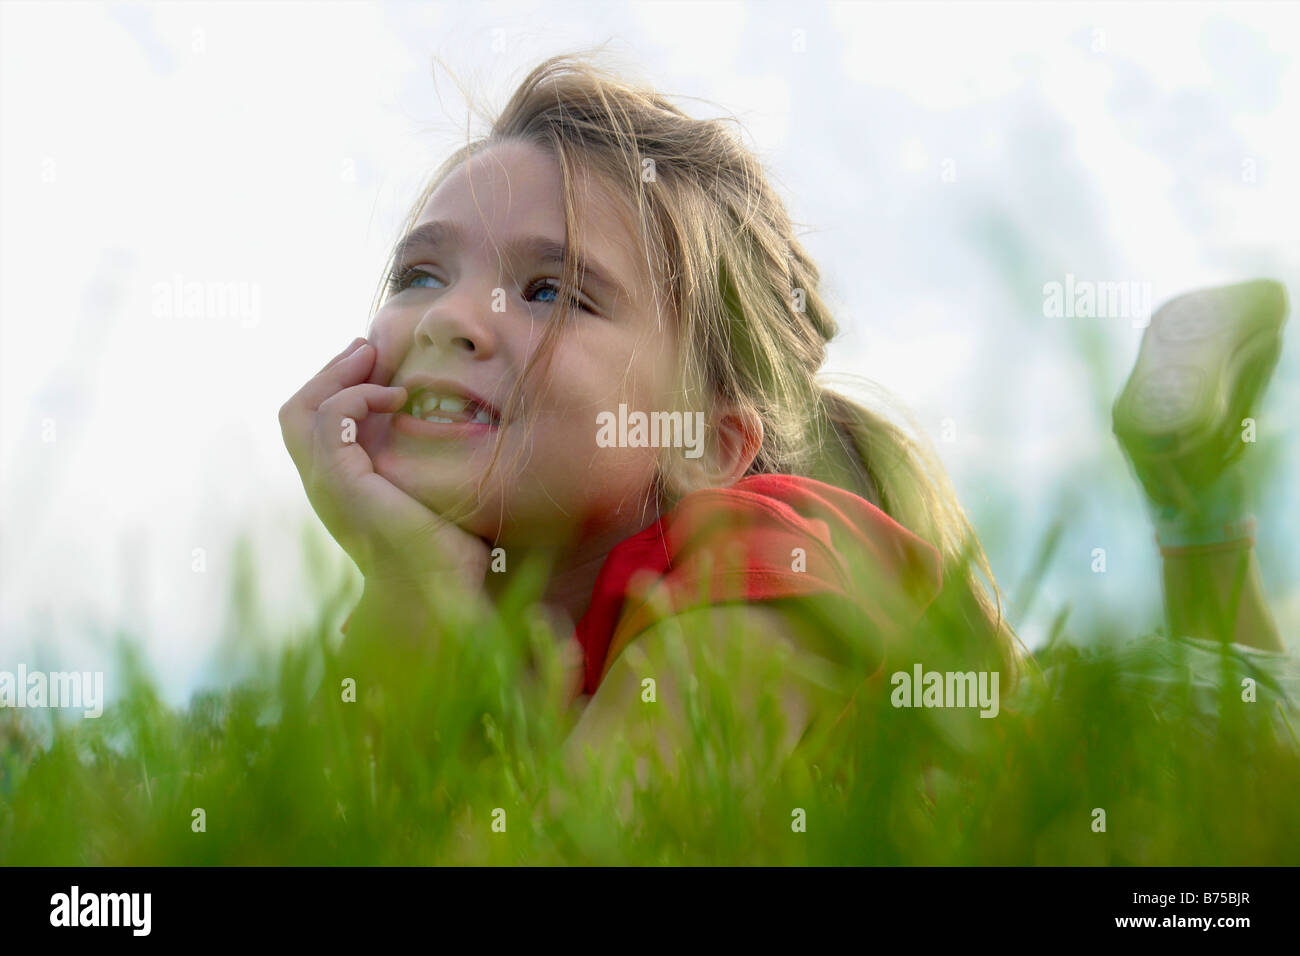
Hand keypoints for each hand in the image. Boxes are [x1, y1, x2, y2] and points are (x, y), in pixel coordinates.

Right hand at [279, 337, 490, 593]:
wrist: (439, 594)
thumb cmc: (447, 553)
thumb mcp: (432, 495)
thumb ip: (425, 463)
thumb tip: (459, 430)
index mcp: (339, 487)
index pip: (311, 423)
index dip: (335, 385)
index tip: (375, 363)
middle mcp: (323, 486)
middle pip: (294, 410)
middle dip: (329, 371)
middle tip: (367, 347)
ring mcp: (327, 485)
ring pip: (301, 409)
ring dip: (339, 376)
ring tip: (375, 360)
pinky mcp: (343, 483)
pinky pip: (331, 420)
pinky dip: (356, 396)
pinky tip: (394, 396)